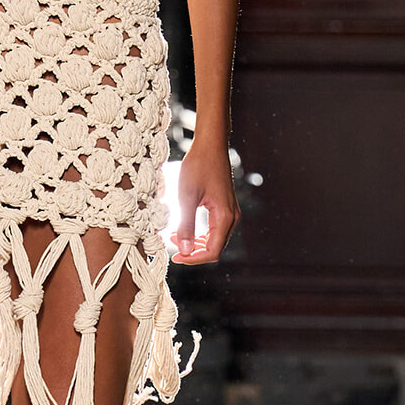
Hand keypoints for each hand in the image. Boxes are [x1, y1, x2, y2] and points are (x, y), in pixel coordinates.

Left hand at [170, 143, 239, 263]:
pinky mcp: (225, 207)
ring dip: (196, 243)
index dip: (194, 259)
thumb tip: (184, 251)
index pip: (213, 251)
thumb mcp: (187, 196)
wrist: (210, 145)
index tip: (175, 257)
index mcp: (225, 217)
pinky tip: (184, 228)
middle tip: (172, 248)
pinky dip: (200, 233)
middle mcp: (232, 217)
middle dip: (193, 252)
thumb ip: (186, 225)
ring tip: (175, 238)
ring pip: (215, 239)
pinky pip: (215, 229)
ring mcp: (230, 212)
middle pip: (215, 248)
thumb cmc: (198, 166)